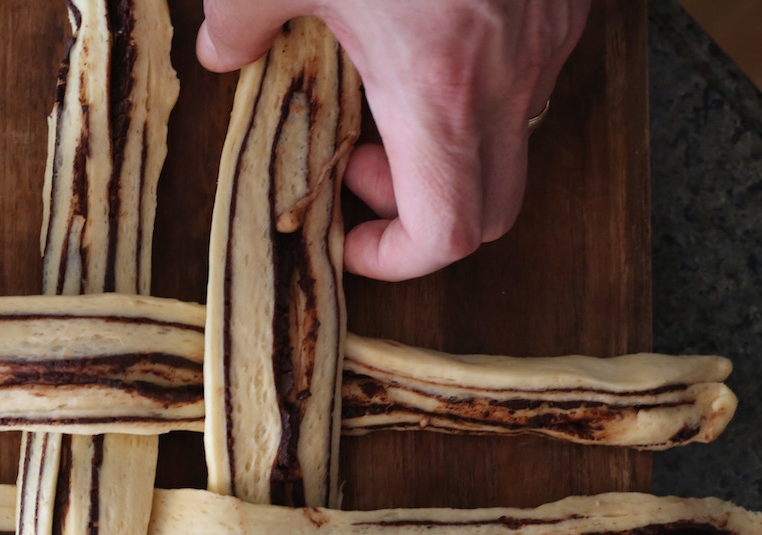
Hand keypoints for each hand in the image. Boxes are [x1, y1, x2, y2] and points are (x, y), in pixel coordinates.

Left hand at [199, 0, 588, 279]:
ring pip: (511, 141)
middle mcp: (509, 76)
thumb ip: (239, 21)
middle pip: (492, 206)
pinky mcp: (562, 0)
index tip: (352, 236)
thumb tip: (223, 54)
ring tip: (387, 94)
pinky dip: (478, 93)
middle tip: (358, 165)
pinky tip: (429, 41)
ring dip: (448, 147)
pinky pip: (530, 79)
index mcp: (439, 92)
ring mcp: (548, 37)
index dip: (400, 258)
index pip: (449, 232)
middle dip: (421, 210)